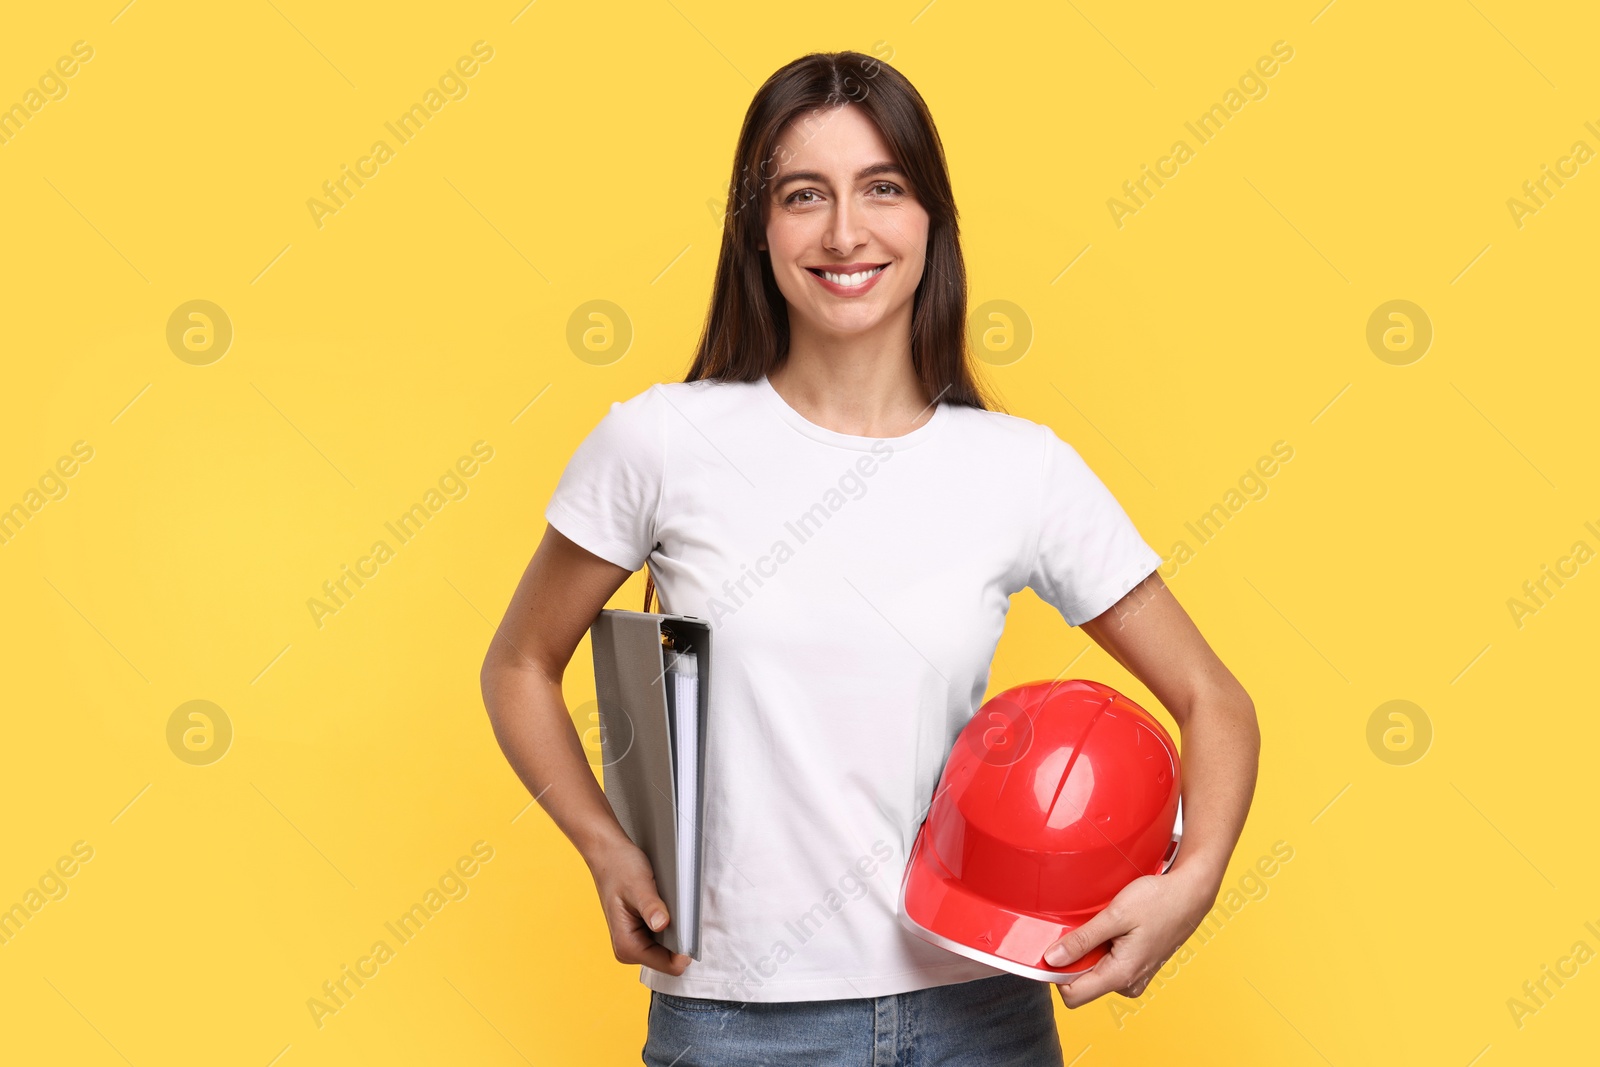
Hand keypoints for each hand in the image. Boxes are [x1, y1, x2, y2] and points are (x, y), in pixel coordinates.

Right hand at [585, 838, 690, 975]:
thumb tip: (661, 924)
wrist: (608, 854)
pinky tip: (667, 907)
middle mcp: (629, 949)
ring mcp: (635, 942)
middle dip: (680, 939)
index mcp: (626, 945)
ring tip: (671, 907)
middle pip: (669, 959)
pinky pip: (664, 938)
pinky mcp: (640, 933)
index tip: (692, 931)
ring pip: (668, 949)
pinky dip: (671, 925)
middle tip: (681, 913)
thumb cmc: (619, 867)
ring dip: (676, 931)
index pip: (667, 965)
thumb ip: (651, 907)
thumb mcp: (638, 885)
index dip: (684, 951)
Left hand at [1044, 866, 1215, 1007]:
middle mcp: (1128, 984)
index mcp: (1121, 975)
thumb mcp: (1115, 915)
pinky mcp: (1137, 967)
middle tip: (1082, 928)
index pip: (1072, 995)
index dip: (1056, 974)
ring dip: (1089, 952)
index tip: (1055, 947)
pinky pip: (1108, 966)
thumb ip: (1082, 940)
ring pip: (1094, 974)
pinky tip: (1112, 929)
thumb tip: (1051, 959)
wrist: (1190, 893)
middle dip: (1074, 959)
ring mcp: (1135, 977)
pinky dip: (1102, 949)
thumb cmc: (1158, 900)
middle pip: (1081, 985)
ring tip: (1102, 925)